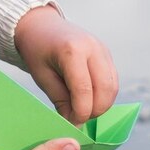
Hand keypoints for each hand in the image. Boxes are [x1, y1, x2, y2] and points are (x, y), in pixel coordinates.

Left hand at [13, 5, 117, 124]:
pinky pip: (112, 79)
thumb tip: (75, 122)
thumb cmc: (37, 51)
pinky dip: (104, 94)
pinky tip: (89, 99)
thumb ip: (60, 100)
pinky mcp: (106, 53)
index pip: (84, 90)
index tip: (72, 124)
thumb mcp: (42, 77)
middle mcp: (92, 48)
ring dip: (102, 104)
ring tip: (83, 110)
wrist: (41, 25)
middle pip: (105, 89)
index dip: (80, 112)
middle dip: (95, 111)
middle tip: (79, 119)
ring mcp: (102, 49)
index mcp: (72, 51)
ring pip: (113, 86)